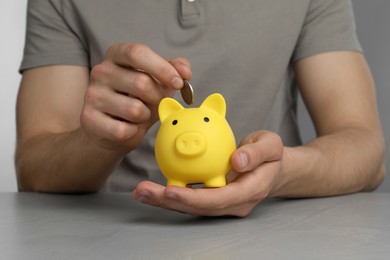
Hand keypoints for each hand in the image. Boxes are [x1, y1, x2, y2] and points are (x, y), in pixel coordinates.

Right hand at [81, 43, 191, 152]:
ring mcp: (92, 95)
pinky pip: (124, 130)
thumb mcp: (157, 81)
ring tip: (138, 116)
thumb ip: (173, 70)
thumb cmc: (138, 100)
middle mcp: (100, 71)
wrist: (111, 129)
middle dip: (157, 98)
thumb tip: (185, 71)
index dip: (162, 68)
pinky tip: (127, 127)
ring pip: (134, 109)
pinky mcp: (89, 118)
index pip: (138, 53)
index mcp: (117, 55)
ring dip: (145, 117)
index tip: (179, 82)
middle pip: (141, 83)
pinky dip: (133, 132)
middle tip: (156, 104)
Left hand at [132, 131, 283, 216]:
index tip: (171, 191)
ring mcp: (223, 204)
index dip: (194, 198)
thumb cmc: (272, 155)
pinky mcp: (214, 199)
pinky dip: (171, 193)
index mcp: (248, 192)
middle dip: (170, 203)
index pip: (219, 199)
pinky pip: (191, 197)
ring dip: (165, 200)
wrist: (273, 168)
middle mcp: (233, 204)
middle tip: (142, 192)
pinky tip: (153, 186)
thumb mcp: (271, 145)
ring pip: (191, 206)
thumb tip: (237, 160)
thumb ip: (257, 152)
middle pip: (199, 208)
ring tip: (140, 191)